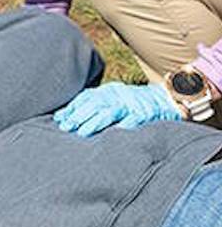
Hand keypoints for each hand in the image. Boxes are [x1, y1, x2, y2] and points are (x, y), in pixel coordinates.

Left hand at [53, 82, 181, 136]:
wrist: (167, 98)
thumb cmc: (136, 102)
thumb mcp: (115, 98)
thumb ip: (98, 104)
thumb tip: (72, 115)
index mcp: (109, 90)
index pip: (86, 97)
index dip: (72, 107)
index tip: (59, 118)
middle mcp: (118, 95)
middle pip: (94, 104)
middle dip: (78, 115)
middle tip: (65, 127)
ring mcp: (131, 104)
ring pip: (108, 112)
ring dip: (94, 123)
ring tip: (81, 133)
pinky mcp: (145, 114)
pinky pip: (131, 121)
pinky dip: (121, 127)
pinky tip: (111, 135)